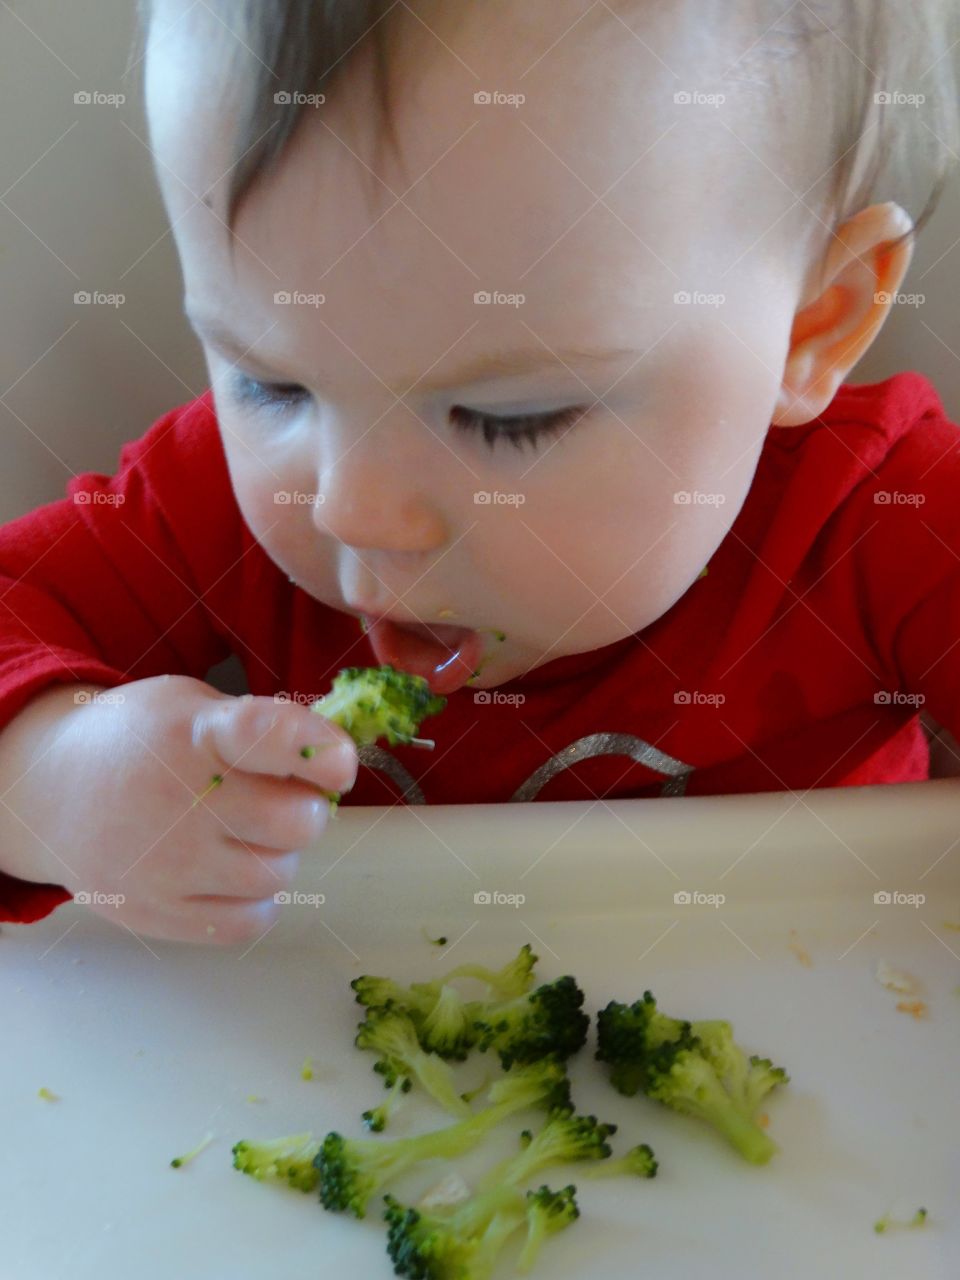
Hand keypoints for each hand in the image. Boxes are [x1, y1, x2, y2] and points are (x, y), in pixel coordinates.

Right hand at [0, 675, 356, 944]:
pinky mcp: (160, 913)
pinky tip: (233, 869)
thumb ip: (259, 727)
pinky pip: (250, 920)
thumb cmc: (141, 742)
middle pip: (295, 822)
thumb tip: (333, 758)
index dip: (318, 750)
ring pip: (278, 874)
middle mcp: (181, 801)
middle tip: (283, 798)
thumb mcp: (190, 707)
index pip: (269, 736)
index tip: (340, 763)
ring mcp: (168, 864)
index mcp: (193, 736)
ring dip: (280, 853)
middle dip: (307, 808)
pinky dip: (257, 899)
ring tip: (246, 833)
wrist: (51, 792)